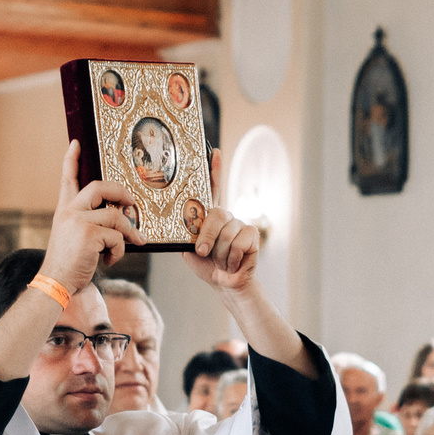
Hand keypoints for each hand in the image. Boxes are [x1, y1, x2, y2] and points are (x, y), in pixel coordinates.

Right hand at [42, 142, 135, 293]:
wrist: (55, 283)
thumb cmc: (68, 265)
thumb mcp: (74, 238)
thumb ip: (89, 224)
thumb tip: (119, 218)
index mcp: (64, 211)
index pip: (67, 179)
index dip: (71, 159)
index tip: (76, 143)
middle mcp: (70, 212)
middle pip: (99, 187)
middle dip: (121, 192)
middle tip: (132, 201)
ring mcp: (78, 221)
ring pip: (115, 216)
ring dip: (128, 232)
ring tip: (133, 243)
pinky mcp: (89, 234)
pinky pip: (117, 236)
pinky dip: (119, 250)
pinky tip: (109, 261)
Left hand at [184, 150, 262, 296]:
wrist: (224, 283)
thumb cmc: (206, 264)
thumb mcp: (188, 249)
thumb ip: (186, 234)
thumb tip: (181, 226)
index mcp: (210, 216)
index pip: (212, 189)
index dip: (214, 170)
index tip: (214, 152)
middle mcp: (226, 216)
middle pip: (217, 215)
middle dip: (208, 236)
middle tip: (203, 251)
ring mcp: (240, 224)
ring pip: (227, 233)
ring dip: (220, 254)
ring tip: (222, 260)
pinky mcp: (252, 235)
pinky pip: (239, 242)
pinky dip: (232, 258)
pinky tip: (234, 262)